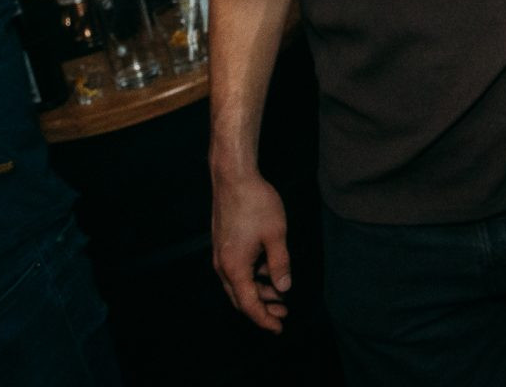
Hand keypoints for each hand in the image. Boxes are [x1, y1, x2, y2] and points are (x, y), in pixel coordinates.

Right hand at [212, 171, 291, 332]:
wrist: (233, 178)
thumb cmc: (255, 203)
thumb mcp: (276, 235)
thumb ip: (280, 264)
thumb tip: (284, 288)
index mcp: (235, 268)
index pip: (249, 305)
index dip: (264, 319)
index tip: (279, 328)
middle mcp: (223, 266)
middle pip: (241, 299)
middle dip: (262, 309)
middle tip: (283, 314)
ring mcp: (221, 255)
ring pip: (238, 285)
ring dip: (258, 292)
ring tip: (280, 293)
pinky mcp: (223, 245)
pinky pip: (237, 271)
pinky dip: (253, 277)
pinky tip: (269, 271)